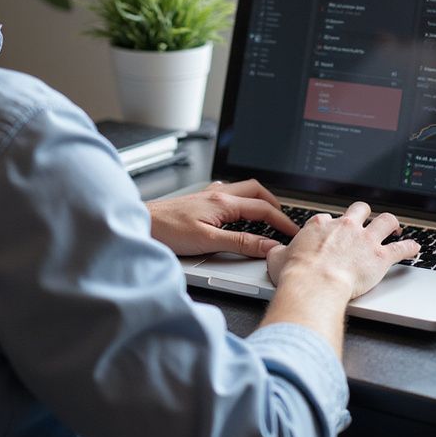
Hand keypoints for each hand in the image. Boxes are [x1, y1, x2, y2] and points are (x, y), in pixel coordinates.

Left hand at [146, 179, 297, 256]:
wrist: (140, 224)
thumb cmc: (167, 231)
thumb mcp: (209, 242)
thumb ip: (240, 244)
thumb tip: (267, 246)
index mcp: (223, 202)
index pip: (263, 209)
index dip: (283, 221)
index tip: (294, 233)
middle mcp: (217, 194)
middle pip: (256, 191)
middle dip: (274, 204)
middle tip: (283, 221)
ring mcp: (207, 196)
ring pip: (242, 190)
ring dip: (257, 200)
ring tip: (266, 216)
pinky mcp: (199, 201)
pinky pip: (227, 195)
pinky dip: (239, 201)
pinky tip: (235, 212)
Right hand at [265, 201, 418, 301]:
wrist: (315, 284)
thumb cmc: (296, 274)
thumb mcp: (277, 259)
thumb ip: (278, 253)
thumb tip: (274, 253)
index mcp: (320, 225)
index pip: (328, 218)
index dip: (331, 225)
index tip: (332, 232)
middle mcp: (345, 227)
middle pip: (359, 210)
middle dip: (364, 213)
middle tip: (367, 221)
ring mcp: (364, 240)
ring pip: (385, 221)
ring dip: (392, 223)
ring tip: (396, 226)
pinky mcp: (380, 256)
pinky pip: (401, 248)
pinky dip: (410, 247)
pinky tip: (415, 248)